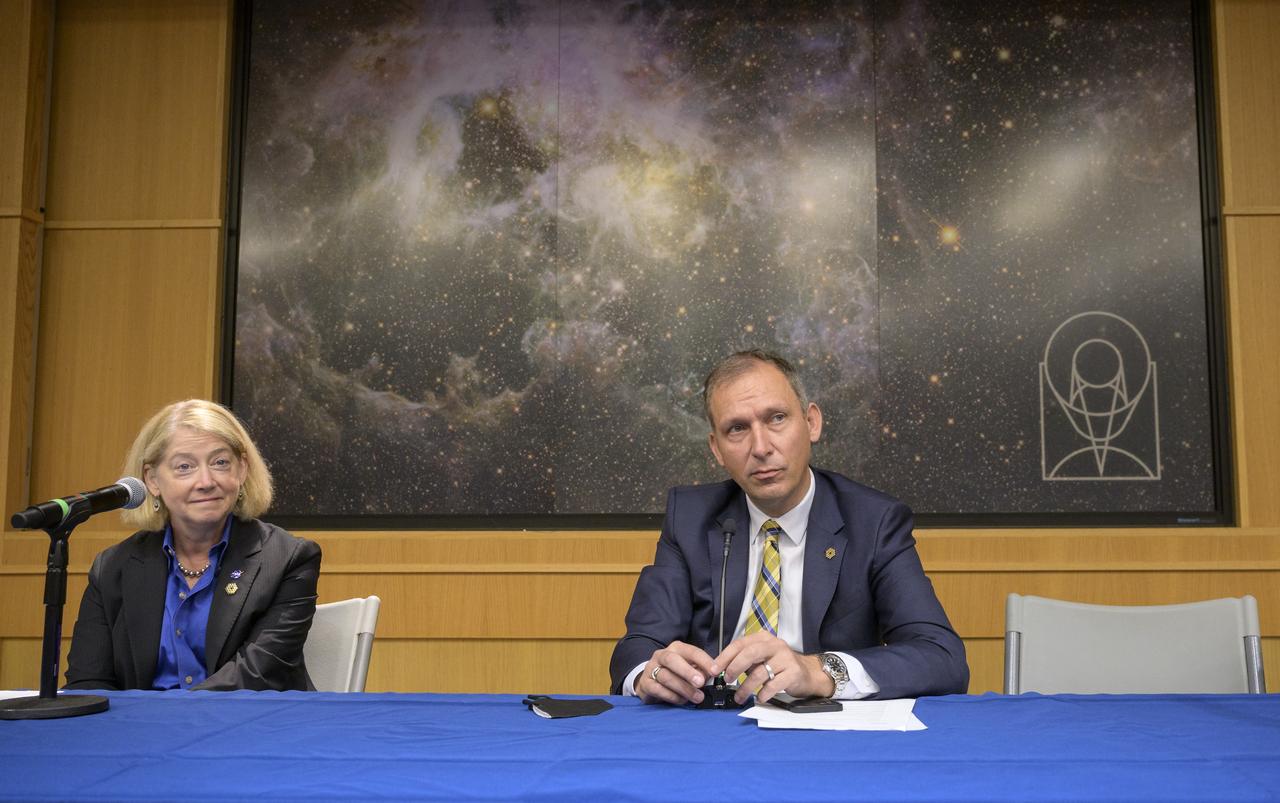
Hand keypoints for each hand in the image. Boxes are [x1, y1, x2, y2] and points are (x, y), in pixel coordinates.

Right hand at [635, 641, 718, 705]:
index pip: (691, 651)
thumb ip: (700, 671)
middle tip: (701, 682)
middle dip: (688, 672)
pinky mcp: (645, 683)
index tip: (715, 671)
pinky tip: (681, 700)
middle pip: (672, 660)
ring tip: (697, 697)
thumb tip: (712, 676)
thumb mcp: (689, 668)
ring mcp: (651, 669)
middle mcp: (662, 656)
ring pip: (666, 676)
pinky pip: (658, 689)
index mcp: (676, 649)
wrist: (650, 681)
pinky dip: (672, 696)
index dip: (704, 661)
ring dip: (683, 688)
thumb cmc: (674, 673)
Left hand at [715, 632, 833, 704]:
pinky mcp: (793, 672)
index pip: (740, 644)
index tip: (715, 669)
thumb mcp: (762, 658)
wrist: (808, 673)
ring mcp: (785, 658)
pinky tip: (759, 698)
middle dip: (734, 668)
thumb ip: (745, 660)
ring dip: (746, 687)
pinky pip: (774, 685)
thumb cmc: (780, 666)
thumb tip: (721, 669)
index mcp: (763, 638)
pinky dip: (764, 693)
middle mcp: (774, 645)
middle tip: (727, 680)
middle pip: (749, 653)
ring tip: (739, 697)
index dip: (725, 657)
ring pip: (760, 672)